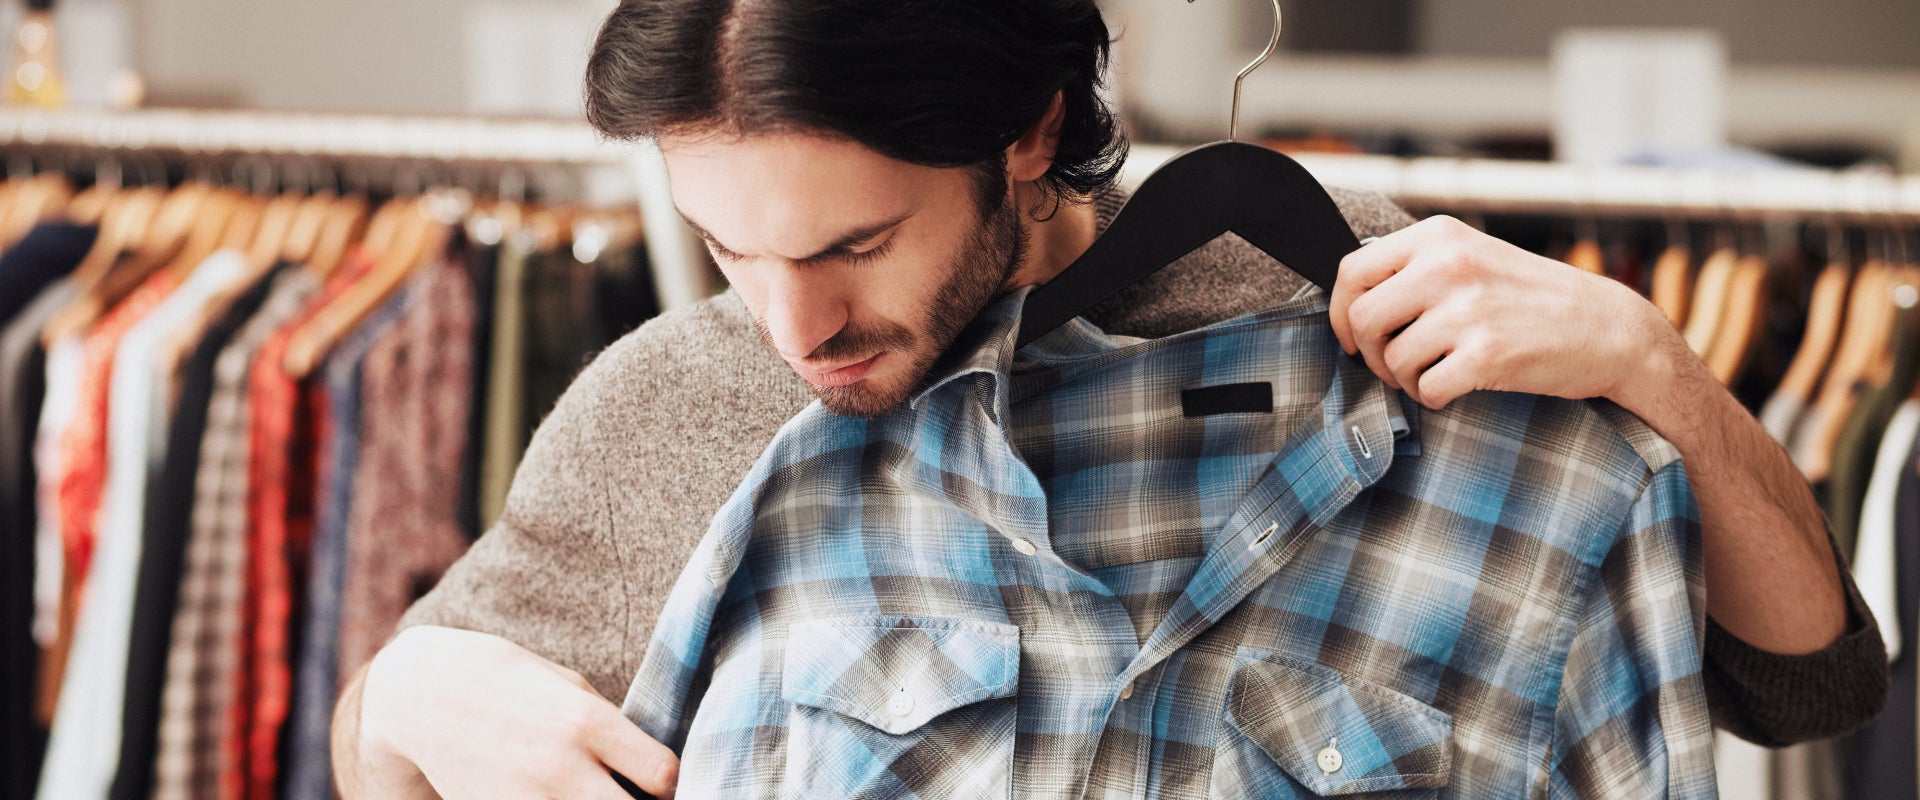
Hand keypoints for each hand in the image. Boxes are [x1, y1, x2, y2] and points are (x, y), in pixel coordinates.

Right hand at [357, 626, 678, 798]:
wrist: (423, 694)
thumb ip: (613, 727)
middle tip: (633, 795)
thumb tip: (655, 767)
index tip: (661, 783)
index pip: (662, 776)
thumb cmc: (509, 681)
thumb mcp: (570, 686)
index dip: (672, 785)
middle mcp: (560, 766)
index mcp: (587, 721)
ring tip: (594, 793)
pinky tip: (561, 798)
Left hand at [1328, 216, 1676, 411]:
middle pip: (1361, 319)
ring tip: (1434, 373)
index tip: (1353, 335)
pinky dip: (1433, 397)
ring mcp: (1467, 310)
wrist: (1608, 329)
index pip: (1352, 270)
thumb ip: (1417, 267)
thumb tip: (1352, 296)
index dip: (1339, 311)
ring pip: (1391, 360)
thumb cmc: (1532, 298)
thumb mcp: (1473, 256)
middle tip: (1396, 364)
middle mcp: (1447, 265)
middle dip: (1370, 352)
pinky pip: (1425, 389)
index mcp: (1438, 237)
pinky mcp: (1486, 354)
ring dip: (1405, 378)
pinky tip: (1455, 387)